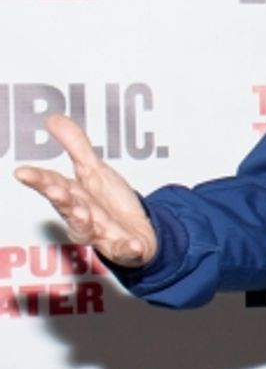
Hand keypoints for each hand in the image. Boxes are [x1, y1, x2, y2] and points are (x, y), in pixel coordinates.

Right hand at [13, 113, 157, 267]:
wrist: (138, 232)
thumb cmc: (110, 203)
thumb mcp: (94, 171)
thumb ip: (76, 147)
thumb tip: (52, 118)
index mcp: (74, 196)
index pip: (53, 184)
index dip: (38, 179)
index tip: (23, 172)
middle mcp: (83, 216)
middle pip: (67, 207)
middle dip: (60, 199)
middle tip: (55, 190)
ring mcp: (102, 234)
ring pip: (89, 230)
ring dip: (84, 222)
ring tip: (83, 213)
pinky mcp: (123, 249)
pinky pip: (125, 250)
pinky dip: (128, 248)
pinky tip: (132, 244)